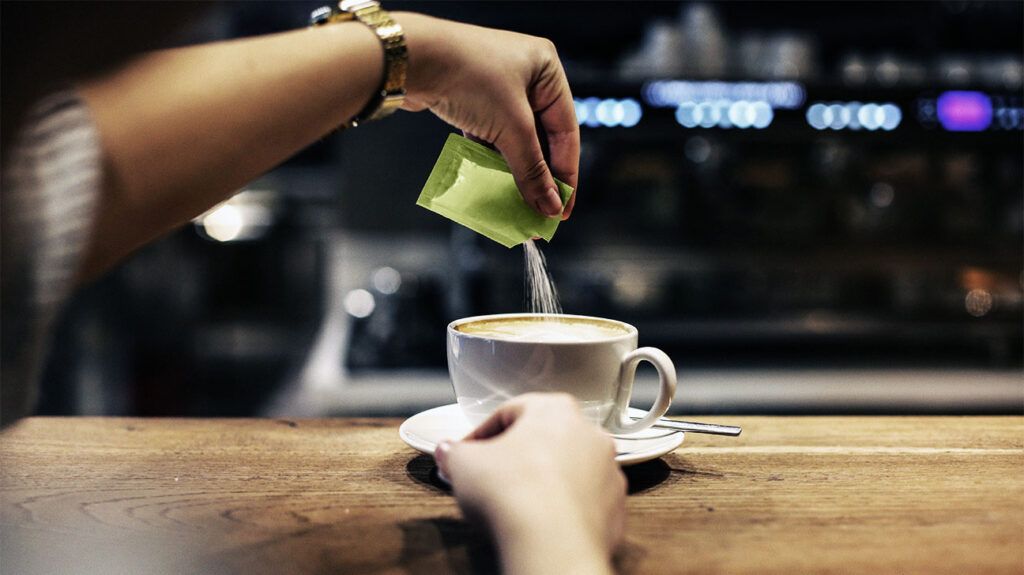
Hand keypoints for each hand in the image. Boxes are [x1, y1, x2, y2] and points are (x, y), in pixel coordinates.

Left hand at [395, 13, 579, 218]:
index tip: (562, 209)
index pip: (566, 131)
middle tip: (541, 213)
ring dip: (516, 171)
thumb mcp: (511, 127)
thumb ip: (532, 170)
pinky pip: (491, 136)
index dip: (566, 174)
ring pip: (515, 139)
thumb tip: (548, 207)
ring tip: (519, 205)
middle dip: (540, 176)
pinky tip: (495, 185)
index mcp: (547, 69)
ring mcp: (496, 86)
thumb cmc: (469, 78)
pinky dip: (494, 160)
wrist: (412, 59)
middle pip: (542, 137)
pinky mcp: (472, 98)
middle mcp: (525, 74)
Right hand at [434, 393, 625, 574]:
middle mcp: (590, 434)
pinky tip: (540, 523)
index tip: (465, 452)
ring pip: (568, 471)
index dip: (481, 434)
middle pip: (545, 439)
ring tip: (515, 504)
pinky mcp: (615, 509)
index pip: (510, 412)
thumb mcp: (463, 463)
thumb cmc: (512, 492)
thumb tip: (448, 452)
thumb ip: (454, 452)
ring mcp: (608, 472)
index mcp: (555, 409)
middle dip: (516, 456)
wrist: (551, 544)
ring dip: (543, 482)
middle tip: (489, 476)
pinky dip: (563, 510)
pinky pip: (583, 503)